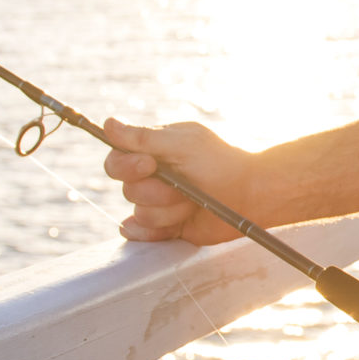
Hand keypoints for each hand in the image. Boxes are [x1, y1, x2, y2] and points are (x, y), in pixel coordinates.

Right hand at [100, 119, 261, 244]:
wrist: (251, 196)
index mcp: (152, 152)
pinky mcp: (167, 227)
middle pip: (127, 190)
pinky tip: (174, 225)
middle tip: (184, 188)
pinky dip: (156, 233)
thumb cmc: (220, 163)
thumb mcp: (182, 143)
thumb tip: (107, 124)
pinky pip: (144, 235)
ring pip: (140, 214)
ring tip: (193, 203)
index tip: (150, 164)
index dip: (126, 166)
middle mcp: (151, 178)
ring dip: (169, 211)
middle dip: (157, 192)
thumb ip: (143, 137)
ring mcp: (159, 204)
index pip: (116, 160)